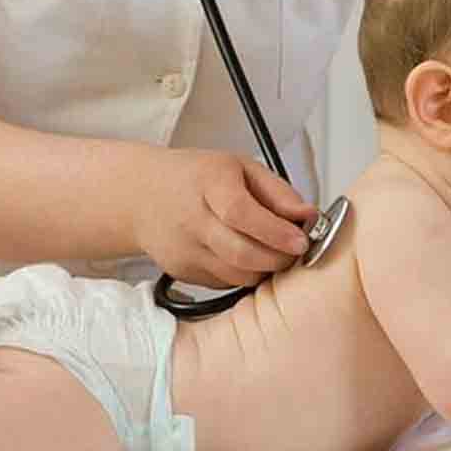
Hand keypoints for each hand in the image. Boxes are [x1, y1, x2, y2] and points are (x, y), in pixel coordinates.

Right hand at [134, 148, 317, 288]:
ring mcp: (184, 249)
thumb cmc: (195, 177)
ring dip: (265, 269)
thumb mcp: (240, 167)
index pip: (242, 213)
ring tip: (275, 253)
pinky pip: (225, 282)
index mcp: (209, 182)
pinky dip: (244, 274)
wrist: (142, 196)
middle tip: (296, 252)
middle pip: (242, 252)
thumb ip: (277, 191)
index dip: (276, 232)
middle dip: (279, 258)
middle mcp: (192, 218)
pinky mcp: (182, 272)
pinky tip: (247, 257)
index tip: (300, 240)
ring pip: (237, 275)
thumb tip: (308, 216)